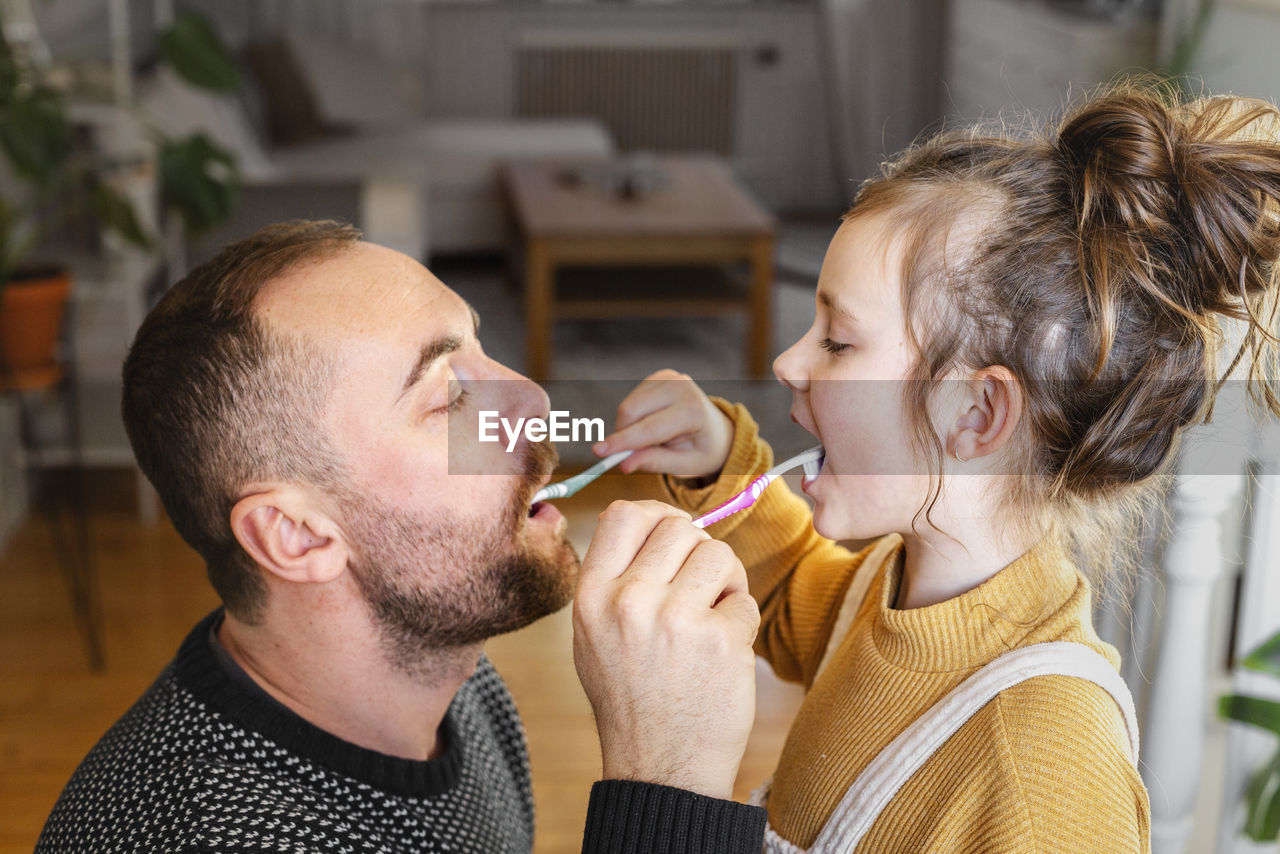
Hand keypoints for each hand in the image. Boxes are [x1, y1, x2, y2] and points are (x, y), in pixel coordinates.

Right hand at [573, 500, 758, 799]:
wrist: (661, 770)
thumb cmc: (631, 700)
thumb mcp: (594, 636)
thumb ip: (615, 579)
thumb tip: (656, 522)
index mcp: (591, 597)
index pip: (623, 514)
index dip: (657, 515)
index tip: (675, 536)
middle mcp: (628, 602)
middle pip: (679, 527)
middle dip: (698, 552)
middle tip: (700, 589)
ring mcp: (675, 620)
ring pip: (718, 554)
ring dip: (725, 581)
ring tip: (713, 617)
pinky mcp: (720, 641)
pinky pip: (745, 599)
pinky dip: (741, 621)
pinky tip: (723, 652)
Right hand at [593, 369, 733, 479]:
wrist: (716, 429)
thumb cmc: (702, 450)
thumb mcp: (685, 465)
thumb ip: (655, 462)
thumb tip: (623, 464)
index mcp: (693, 411)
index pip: (649, 428)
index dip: (622, 442)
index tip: (598, 453)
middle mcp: (681, 388)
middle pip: (631, 411)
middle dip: (623, 435)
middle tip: (632, 455)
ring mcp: (670, 378)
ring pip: (628, 406)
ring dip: (628, 428)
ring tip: (652, 440)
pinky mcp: (660, 376)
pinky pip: (632, 399)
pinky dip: (634, 417)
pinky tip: (652, 424)